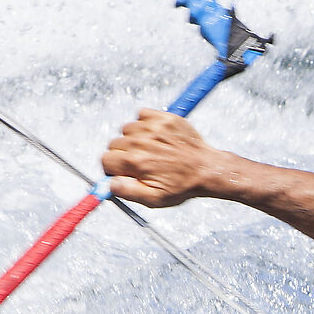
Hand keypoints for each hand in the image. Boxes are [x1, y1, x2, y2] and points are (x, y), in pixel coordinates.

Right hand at [103, 109, 226, 206]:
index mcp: (136, 162)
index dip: (113, 168)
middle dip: (123, 154)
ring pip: (126, 129)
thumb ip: (128, 192)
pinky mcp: (163, 118)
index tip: (125, 171)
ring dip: (134, 139)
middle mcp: (141, 142)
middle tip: (141, 162)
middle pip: (114, 144)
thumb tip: (109, 184)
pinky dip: (144, 123)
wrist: (207, 169)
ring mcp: (152, 128)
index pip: (105, 160)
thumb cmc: (182, 186)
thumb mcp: (154, 199)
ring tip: (151, 150)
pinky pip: (141, 114)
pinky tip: (156, 136)